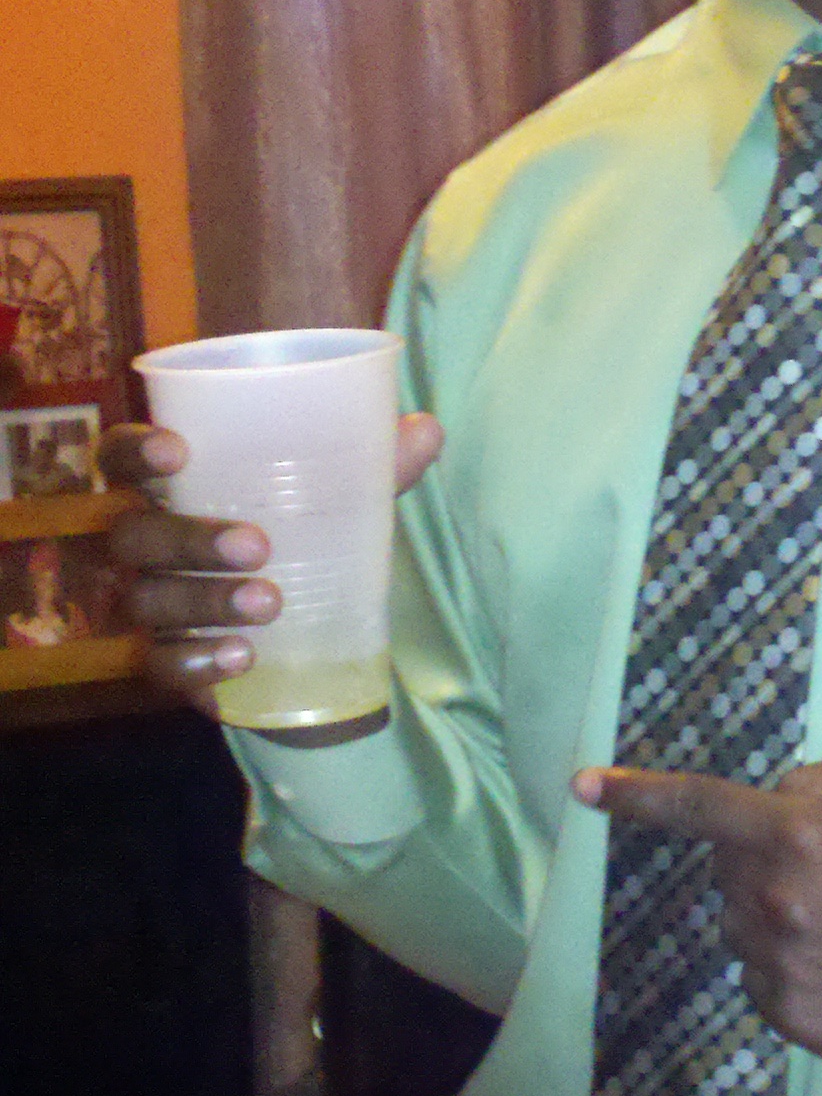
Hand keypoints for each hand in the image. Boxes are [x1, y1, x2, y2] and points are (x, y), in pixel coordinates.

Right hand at [101, 412, 442, 705]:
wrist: (304, 624)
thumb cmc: (304, 532)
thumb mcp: (340, 497)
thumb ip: (374, 465)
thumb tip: (427, 430)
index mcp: (173, 484)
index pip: (120, 455)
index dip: (134, 448)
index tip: (178, 450)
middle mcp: (146, 540)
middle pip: (133, 533)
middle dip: (190, 538)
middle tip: (259, 546)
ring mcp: (151, 601)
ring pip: (148, 600)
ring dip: (204, 601)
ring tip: (270, 604)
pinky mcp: (170, 658)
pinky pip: (162, 665)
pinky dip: (196, 663)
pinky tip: (241, 659)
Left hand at [573, 740, 821, 1066]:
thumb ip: (821, 779)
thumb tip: (778, 799)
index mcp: (799, 833)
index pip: (698, 808)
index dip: (636, 796)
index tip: (583, 788)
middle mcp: (779, 903)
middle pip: (729, 871)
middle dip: (766, 859)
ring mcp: (786, 970)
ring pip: (745, 929)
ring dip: (781, 915)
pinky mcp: (800, 1024)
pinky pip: (767, 982)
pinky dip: (798, 967)